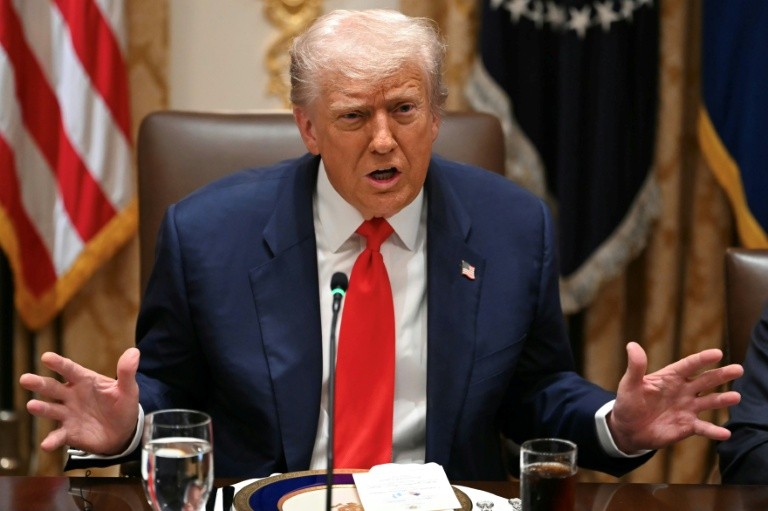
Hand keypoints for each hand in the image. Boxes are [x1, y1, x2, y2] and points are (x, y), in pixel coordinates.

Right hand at [19, 348, 140, 454]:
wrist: (124, 431)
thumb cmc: (122, 405)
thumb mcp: (128, 389)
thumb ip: (127, 372)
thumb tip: (134, 352)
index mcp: (85, 381)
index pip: (70, 369)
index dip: (59, 363)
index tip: (47, 357)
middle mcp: (71, 396)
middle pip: (52, 388)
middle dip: (39, 383)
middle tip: (25, 379)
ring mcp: (68, 414)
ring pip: (50, 410)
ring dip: (41, 408)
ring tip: (32, 406)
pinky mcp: (68, 432)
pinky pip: (58, 436)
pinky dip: (52, 440)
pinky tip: (47, 444)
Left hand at [608, 341, 742, 452]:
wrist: (628, 429)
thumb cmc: (629, 402)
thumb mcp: (629, 384)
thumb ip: (635, 367)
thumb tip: (632, 345)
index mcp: (671, 377)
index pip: (689, 365)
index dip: (702, 359)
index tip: (717, 353)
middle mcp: (683, 391)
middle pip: (705, 380)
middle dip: (721, 375)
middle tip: (738, 369)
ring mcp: (687, 408)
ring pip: (709, 402)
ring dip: (722, 400)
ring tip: (736, 397)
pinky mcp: (688, 426)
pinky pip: (703, 428)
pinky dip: (713, 431)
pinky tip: (725, 433)